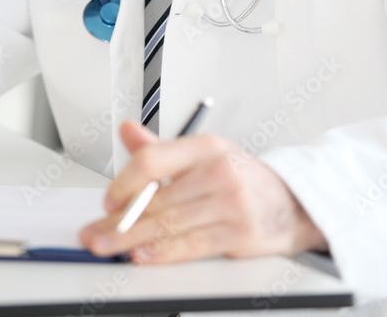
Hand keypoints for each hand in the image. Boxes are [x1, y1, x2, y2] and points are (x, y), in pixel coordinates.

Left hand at [79, 120, 327, 263]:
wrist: (291, 203)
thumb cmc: (241, 177)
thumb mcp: (203, 153)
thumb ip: (160, 149)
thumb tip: (127, 131)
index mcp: (205, 147)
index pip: (154, 160)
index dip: (125, 182)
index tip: (107, 199)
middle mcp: (218, 172)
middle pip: (157, 200)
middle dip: (119, 221)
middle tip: (94, 232)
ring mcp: (230, 204)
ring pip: (169, 225)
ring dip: (131, 240)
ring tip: (108, 247)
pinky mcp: (239, 234)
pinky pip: (191, 246)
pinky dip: (162, 253)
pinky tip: (143, 255)